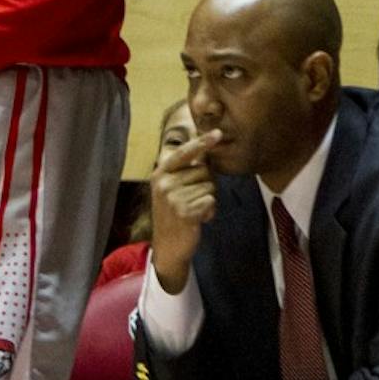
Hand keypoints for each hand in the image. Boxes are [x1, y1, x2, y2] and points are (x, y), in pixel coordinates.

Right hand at [148, 129, 221, 292]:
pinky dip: (210, 211)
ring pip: (210, 187)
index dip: (202, 143)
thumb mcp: (171, 189)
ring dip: (208, 199)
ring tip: (194, 210)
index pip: (185, 153)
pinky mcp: (185, 212)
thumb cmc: (174, 214)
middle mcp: (164, 182)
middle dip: (206, 184)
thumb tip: (206, 152)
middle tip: (193, 199)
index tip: (218, 133)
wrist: (168, 246)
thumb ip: (185, 172)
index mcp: (160, 173)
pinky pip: (211, 201)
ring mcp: (173, 197)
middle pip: (204, 171)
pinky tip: (198, 219)